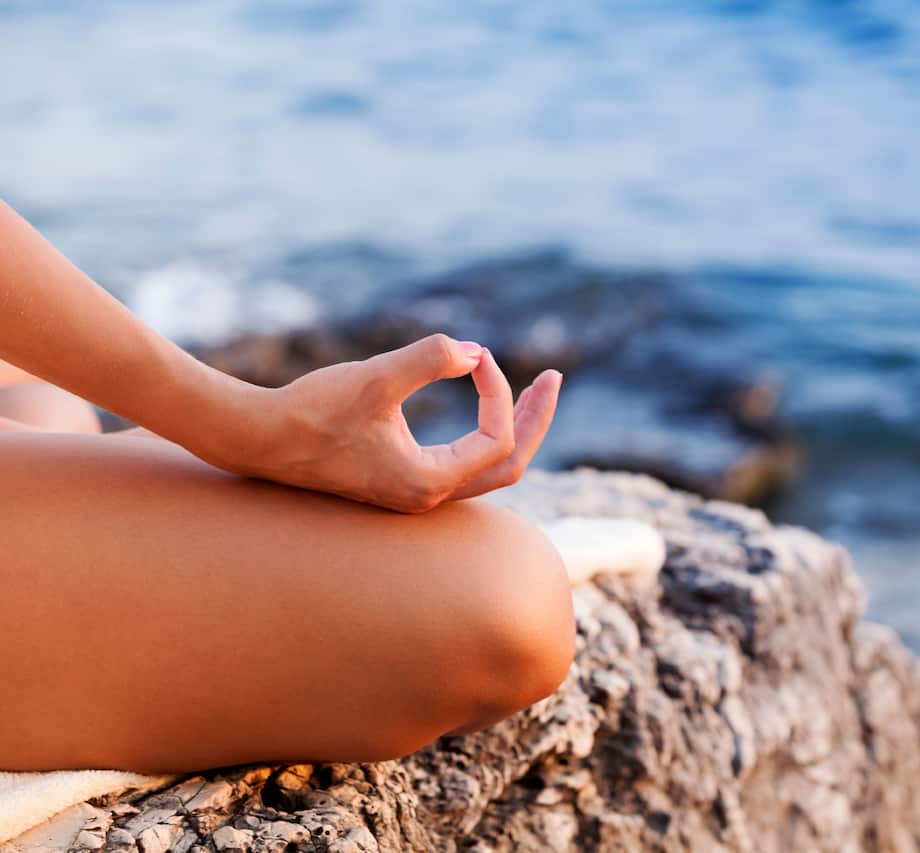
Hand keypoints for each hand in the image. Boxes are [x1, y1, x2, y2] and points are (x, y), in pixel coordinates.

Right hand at [227, 334, 561, 511]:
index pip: (496, 438)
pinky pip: (464, 463)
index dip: (498, 392)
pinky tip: (485, 405)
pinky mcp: (402, 480)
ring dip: (515, 427)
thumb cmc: (312, 410)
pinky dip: (485, 433)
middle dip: (536, 419)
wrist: (258, 439)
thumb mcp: (375, 376)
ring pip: (489, 467)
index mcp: (429, 482)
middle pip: (510, 464)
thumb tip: (474, 351)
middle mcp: (429, 496)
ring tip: (534, 390)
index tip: (474, 355)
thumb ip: (429, 358)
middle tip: (554, 378)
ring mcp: (416, 492)